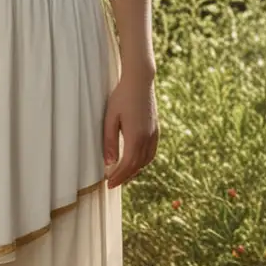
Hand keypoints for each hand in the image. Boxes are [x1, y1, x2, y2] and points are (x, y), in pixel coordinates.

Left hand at [102, 71, 157, 189]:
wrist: (140, 81)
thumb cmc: (122, 97)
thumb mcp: (110, 118)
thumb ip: (109, 141)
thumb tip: (109, 163)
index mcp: (136, 137)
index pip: (127, 165)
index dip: (118, 177)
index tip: (109, 184)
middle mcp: (147, 138)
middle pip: (137, 166)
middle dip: (125, 177)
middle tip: (113, 183)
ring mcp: (154, 134)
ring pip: (146, 160)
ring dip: (135, 170)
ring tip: (123, 175)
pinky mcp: (156, 129)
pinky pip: (151, 152)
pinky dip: (143, 161)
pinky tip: (136, 161)